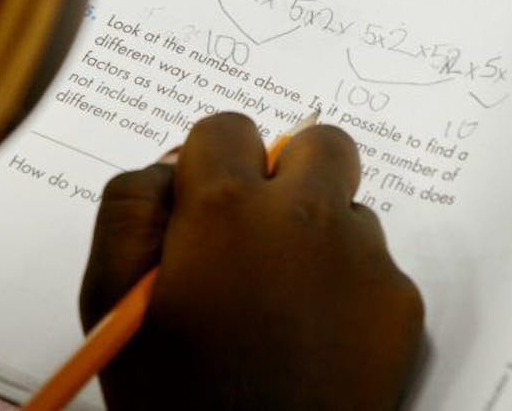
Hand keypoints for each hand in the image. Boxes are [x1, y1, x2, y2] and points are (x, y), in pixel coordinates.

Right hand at [79, 112, 424, 409]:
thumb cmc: (175, 395)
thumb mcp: (110, 298)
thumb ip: (131, 207)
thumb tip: (171, 166)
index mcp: (227, 209)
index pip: (228, 127)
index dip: (211, 165)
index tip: (206, 206)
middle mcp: (306, 217)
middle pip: (319, 145)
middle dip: (289, 173)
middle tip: (261, 229)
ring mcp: (364, 258)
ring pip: (347, 210)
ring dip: (318, 237)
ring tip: (282, 304)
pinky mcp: (401, 303)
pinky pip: (376, 266)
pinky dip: (349, 290)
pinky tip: (316, 338)